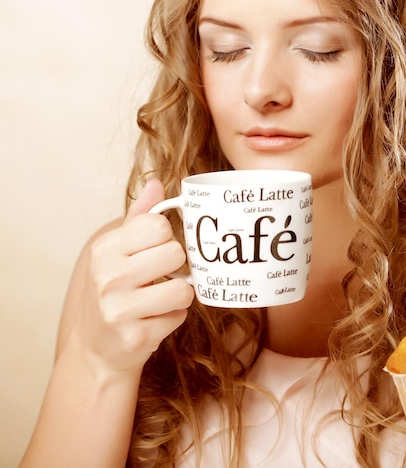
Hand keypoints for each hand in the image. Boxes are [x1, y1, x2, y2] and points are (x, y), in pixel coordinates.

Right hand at [72, 179, 193, 372]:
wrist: (96, 348)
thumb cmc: (114, 291)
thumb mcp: (118, 251)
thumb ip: (140, 218)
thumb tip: (156, 183)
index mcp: (105, 249)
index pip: (158, 225)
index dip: (166, 237)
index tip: (156, 250)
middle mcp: (108, 276)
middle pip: (175, 253)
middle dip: (175, 266)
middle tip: (160, 276)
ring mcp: (119, 308)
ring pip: (183, 288)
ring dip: (179, 294)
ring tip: (160, 298)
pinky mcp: (135, 336)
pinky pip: (179, 316)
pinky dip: (173, 318)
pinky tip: (153, 318)